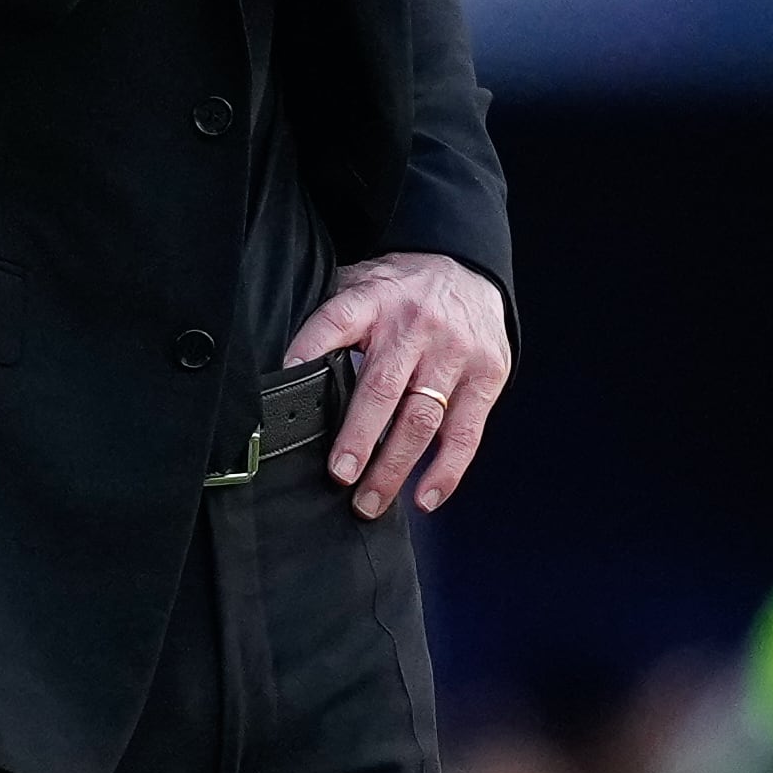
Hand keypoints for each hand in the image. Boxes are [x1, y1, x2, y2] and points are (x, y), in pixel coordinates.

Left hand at [284, 250, 510, 516]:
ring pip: (422, 419)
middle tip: (339, 474)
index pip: (338, 319)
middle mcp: (416, 327)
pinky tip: (425, 498)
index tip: (287, 375)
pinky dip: (446, 471)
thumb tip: (286, 367)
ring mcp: (455, 354)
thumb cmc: (403, 292)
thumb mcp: (363, 285)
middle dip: (359, 436)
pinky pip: (465, 433)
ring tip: (369, 502)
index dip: (311, 345)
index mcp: (376, 299)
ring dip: (394, 467)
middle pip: (383, 387)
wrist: (470, 270)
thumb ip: (333, 319)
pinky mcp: (486, 377)